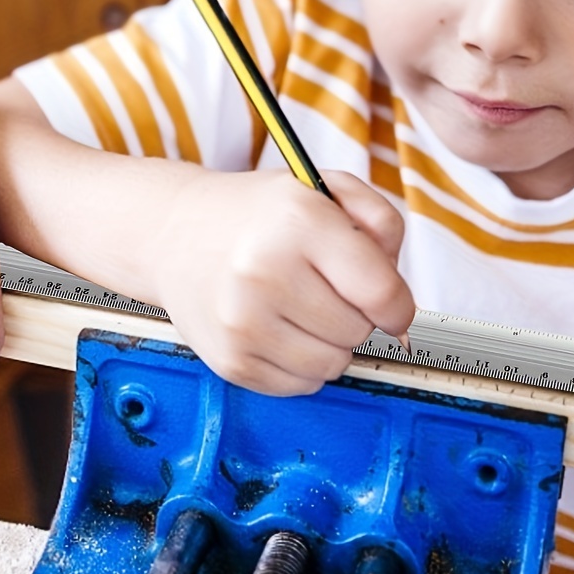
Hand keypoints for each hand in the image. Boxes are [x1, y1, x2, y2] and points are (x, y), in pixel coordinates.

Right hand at [146, 167, 414, 394]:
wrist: (175, 233)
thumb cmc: (260, 214)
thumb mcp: (326, 189)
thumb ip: (381, 224)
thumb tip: (399, 301)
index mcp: (298, 222)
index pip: (380, 291)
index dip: (398, 305)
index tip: (392, 305)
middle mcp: (266, 273)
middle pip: (358, 330)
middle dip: (355, 313)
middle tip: (326, 286)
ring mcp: (243, 322)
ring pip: (333, 364)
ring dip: (331, 342)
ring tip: (303, 307)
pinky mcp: (231, 360)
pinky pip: (300, 384)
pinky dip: (302, 362)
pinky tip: (281, 327)